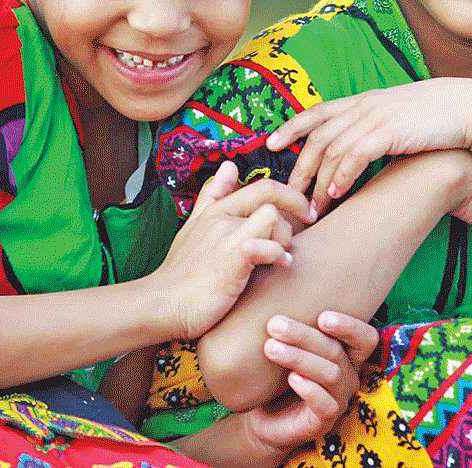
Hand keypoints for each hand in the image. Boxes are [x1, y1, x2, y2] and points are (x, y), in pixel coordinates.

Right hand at [155, 161, 313, 339]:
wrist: (160, 305)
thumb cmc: (181, 274)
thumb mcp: (193, 228)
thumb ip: (212, 197)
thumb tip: (230, 166)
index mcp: (215, 210)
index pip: (258, 185)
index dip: (287, 193)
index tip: (301, 210)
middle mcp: (220, 216)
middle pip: (268, 191)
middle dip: (297, 201)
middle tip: (310, 218)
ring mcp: (225, 235)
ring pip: (272, 215)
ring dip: (286, 235)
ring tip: (283, 255)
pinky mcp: (231, 258)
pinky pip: (266, 244)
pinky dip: (278, 254)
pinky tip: (280, 266)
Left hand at [238, 311, 379, 460]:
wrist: (261, 417)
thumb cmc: (275, 374)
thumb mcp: (286, 344)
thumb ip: (291, 322)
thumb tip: (276, 283)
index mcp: (346, 354)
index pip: (366, 338)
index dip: (350, 327)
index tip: (322, 316)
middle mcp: (348, 376)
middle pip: (336, 351)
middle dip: (305, 335)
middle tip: (275, 324)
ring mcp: (338, 400)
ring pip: (330, 374)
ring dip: (299, 358)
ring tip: (271, 348)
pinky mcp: (324, 422)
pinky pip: (325, 405)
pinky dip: (309, 389)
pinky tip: (291, 379)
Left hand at [266, 79, 471, 211]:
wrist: (468, 108)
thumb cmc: (436, 118)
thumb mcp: (398, 117)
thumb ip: (375, 127)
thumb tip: (360, 148)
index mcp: (364, 100)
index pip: (317, 111)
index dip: (292, 126)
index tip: (272, 142)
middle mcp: (364, 106)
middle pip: (318, 136)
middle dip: (300, 166)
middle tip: (289, 194)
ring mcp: (376, 117)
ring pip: (333, 149)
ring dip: (319, 180)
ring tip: (313, 207)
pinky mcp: (390, 132)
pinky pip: (356, 155)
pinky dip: (342, 175)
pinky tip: (337, 193)